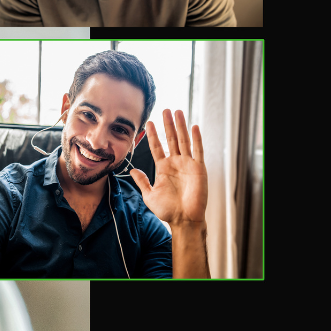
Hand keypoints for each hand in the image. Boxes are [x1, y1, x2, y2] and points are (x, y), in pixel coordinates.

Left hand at [128, 108, 207, 226]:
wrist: (183, 220)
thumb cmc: (168, 210)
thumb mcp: (149, 194)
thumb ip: (141, 181)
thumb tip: (132, 169)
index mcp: (163, 168)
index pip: (157, 147)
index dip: (152, 135)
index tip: (148, 122)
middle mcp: (175, 163)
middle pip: (171, 139)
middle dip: (167, 125)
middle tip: (165, 110)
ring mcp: (187, 165)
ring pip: (183, 141)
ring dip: (180, 126)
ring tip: (177, 112)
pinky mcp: (199, 169)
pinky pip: (198, 151)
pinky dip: (197, 139)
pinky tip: (194, 127)